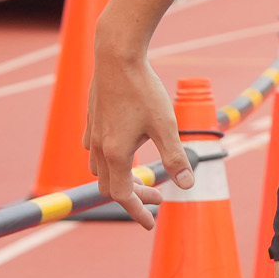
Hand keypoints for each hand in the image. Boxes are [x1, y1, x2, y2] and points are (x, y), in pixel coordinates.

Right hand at [83, 5, 189, 229]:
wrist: (116, 56)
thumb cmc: (143, 90)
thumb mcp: (166, 125)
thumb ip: (175, 157)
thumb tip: (187, 186)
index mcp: (116, 154)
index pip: (123, 196)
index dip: (138, 211)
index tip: (152, 221)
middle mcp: (99, 148)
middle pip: (109, 186)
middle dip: (133, 196)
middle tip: (157, 197)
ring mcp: (92, 133)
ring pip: (99, 169)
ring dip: (120, 179)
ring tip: (142, 175)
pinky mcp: (91, 120)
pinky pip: (95, 150)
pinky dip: (109, 160)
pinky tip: (122, 150)